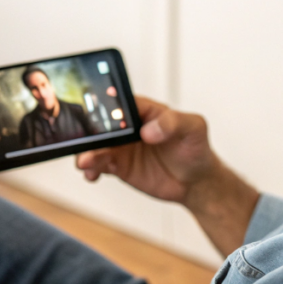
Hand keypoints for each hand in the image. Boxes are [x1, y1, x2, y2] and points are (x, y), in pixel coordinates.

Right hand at [76, 96, 258, 256]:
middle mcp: (128, 127)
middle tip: (86, 142)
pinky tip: (91, 174)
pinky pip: (99, 165)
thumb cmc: (196, 147)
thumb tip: (149, 131)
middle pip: (102, 124)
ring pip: (97, 146)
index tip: (96, 113)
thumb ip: (174, 122)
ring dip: (87, 152)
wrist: (196, 181)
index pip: (120, 101)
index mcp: (144, 110)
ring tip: (86, 161)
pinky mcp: (119, 166)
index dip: (106, 105)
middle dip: (90, 132)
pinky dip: (91, 168)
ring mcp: (122, 147)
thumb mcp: (194, 128)